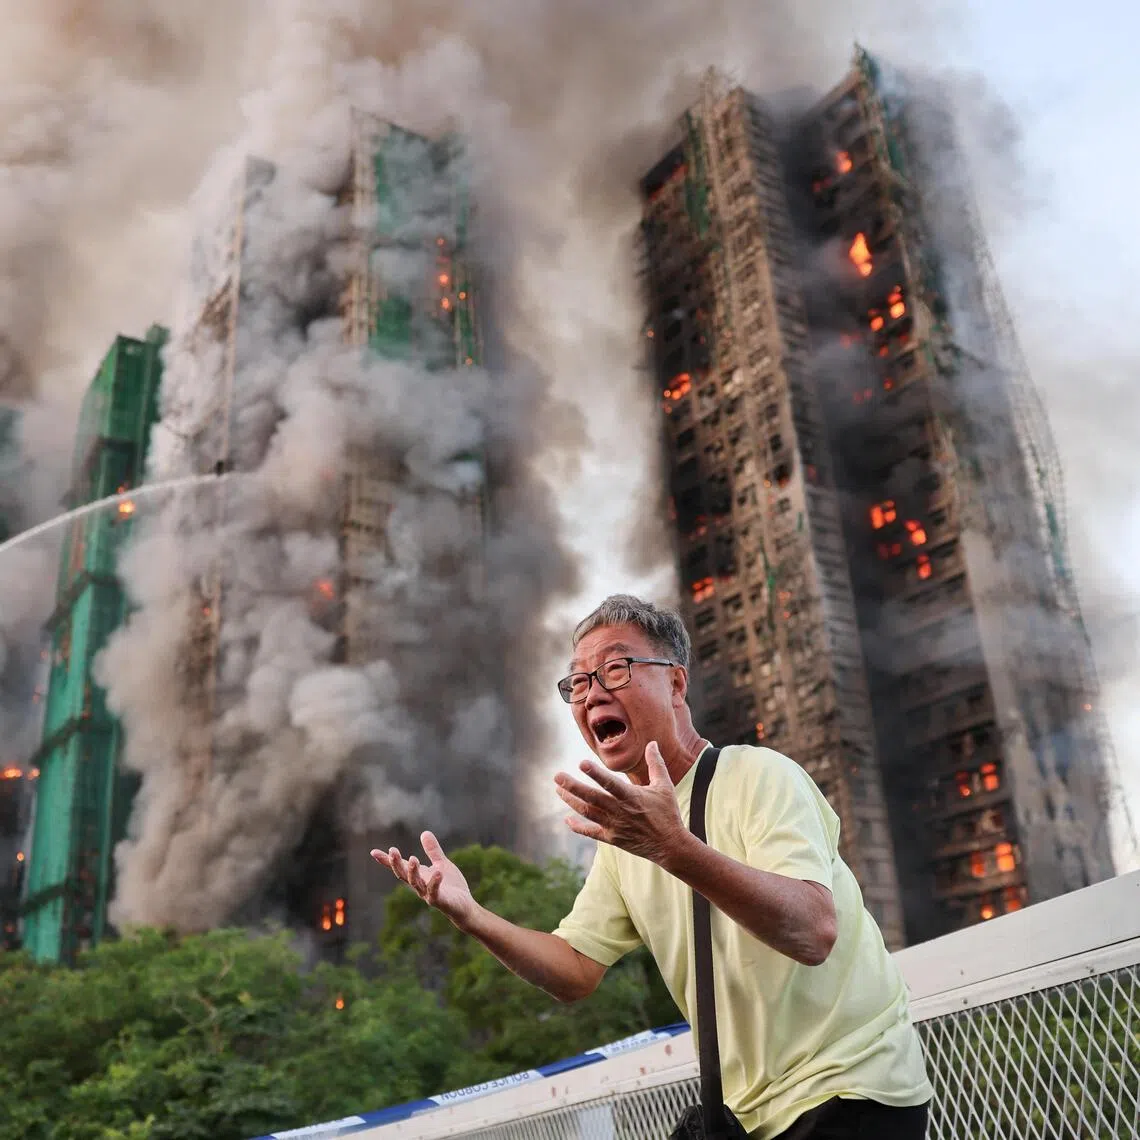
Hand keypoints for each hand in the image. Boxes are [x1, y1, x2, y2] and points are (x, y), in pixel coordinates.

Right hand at [370, 831, 475, 926]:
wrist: (465, 906)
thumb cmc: (452, 886)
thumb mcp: (441, 864)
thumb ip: (433, 851)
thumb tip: (424, 832)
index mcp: (419, 876)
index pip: (400, 867)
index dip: (386, 861)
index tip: (373, 852)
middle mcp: (419, 885)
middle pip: (403, 875)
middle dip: (396, 864)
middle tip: (392, 851)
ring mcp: (428, 894)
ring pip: (416, 883)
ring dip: (413, 872)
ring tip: (413, 858)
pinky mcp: (440, 901)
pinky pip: (434, 892)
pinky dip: (434, 883)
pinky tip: (438, 873)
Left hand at [554, 741, 686, 865]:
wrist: (670, 845)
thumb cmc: (667, 812)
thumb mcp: (664, 786)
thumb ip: (656, 763)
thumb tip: (652, 742)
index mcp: (632, 797)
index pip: (611, 783)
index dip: (596, 774)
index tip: (581, 763)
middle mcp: (620, 811)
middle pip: (592, 798)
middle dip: (573, 787)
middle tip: (557, 776)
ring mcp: (614, 826)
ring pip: (588, 812)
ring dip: (571, 801)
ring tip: (558, 790)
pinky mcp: (612, 838)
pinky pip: (590, 832)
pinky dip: (577, 827)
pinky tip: (567, 819)